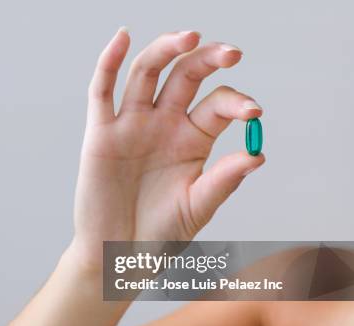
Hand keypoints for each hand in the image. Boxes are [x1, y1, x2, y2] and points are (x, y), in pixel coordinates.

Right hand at [71, 29, 264, 264]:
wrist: (117, 256)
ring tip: (189, 37)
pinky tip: (122, 39)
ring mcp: (131, 125)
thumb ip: (222, 181)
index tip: (253, 112)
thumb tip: (256, 155)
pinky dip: (109, 63)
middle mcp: (163, 125)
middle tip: (231, 53)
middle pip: (184, 76)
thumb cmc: (158, 236)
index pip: (217, 105)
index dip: (236, 102)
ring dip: (165, 50)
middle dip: (207, 58)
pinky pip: (102, 92)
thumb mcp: (197, 209)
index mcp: (191, 140)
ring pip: (146, 73)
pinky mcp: (100, 134)